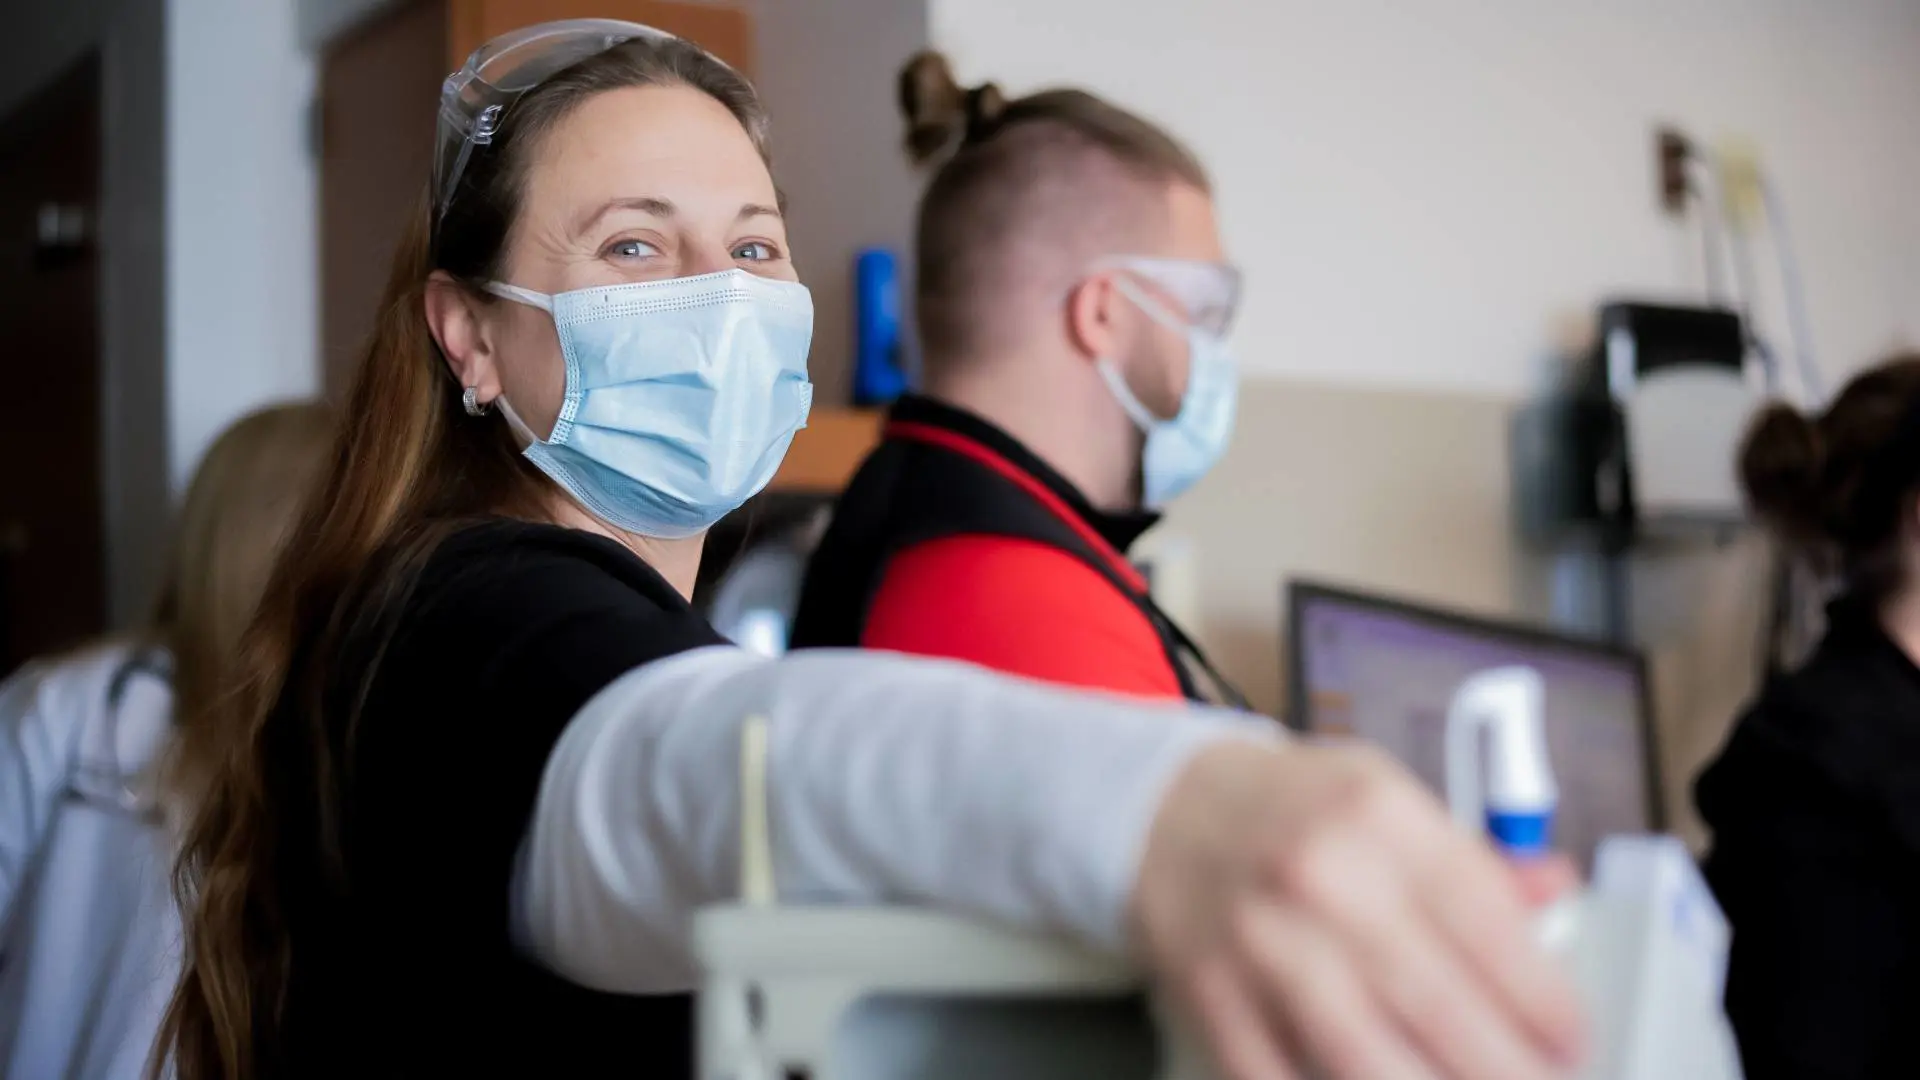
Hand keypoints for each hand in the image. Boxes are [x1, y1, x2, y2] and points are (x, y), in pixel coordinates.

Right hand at [1131, 740, 1584, 1079]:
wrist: (1164, 811)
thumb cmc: (1291, 810)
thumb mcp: (1386, 797)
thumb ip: (1473, 856)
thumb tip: (1556, 893)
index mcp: (1376, 816)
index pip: (1485, 921)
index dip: (1543, 999)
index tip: (1570, 1038)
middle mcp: (1318, 876)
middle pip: (1435, 1001)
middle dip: (1505, 1066)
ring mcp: (1259, 942)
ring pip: (1362, 1056)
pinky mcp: (1214, 996)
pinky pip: (1281, 1078)